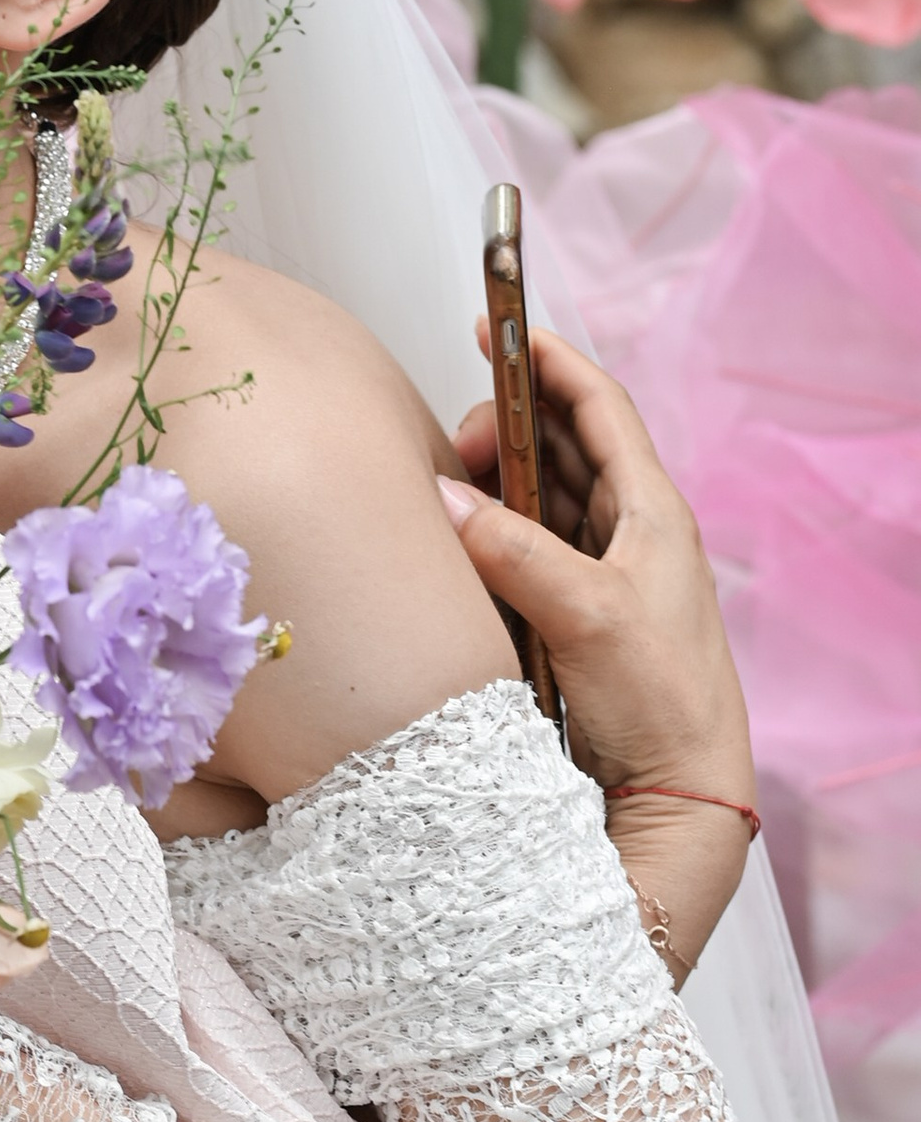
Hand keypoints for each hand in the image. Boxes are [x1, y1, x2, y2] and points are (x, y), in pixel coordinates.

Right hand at [442, 327, 754, 977]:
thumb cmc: (659, 701)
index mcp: (651, 514)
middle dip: (501, 428)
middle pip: (558, 448)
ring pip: (536, 498)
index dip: (548, 362)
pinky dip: (488, 533)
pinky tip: (460, 539)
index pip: (597, 410)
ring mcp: (597, 575)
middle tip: (454, 448)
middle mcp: (627, 535)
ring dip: (493, 482)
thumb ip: (512, 551)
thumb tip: (444, 497)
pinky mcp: (569, 616)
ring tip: (451, 487)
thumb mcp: (586, 615)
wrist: (677, 793)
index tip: (499, 327)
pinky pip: (522, 550)